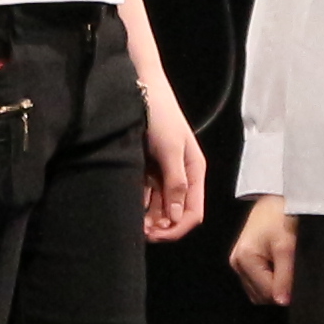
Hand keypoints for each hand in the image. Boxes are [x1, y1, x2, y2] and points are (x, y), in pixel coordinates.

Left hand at [140, 88, 206, 244]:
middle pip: (176, 214)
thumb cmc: (160, 115)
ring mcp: (164, 174)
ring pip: (159, 208)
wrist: (140, 89)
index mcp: (195, 173)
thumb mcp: (170, 150)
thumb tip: (175, 217)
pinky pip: (145, 195)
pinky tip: (129, 210)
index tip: (156, 234)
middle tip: (140, 232)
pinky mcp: (147, 170)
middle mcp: (182, 177)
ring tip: (133, 224)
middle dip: (161, 227)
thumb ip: (175, 183)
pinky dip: (139, 206)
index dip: (177, 229)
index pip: (193, 213)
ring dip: (149, 219)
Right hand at [228, 194, 295, 305]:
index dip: (286, 291)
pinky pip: (257, 281)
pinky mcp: (244, 260)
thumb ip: (285, 276)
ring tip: (285, 263)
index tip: (298, 279)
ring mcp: (239, 262)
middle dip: (279, 287)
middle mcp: (237, 263)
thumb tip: (283, 302)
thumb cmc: (281, 215)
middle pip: (262, 294)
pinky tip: (278, 263)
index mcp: (244, 260)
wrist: (277, 196)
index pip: (267, 293)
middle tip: (292, 268)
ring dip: (275, 283)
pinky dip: (270, 278)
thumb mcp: (287, 247)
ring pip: (259, 290)